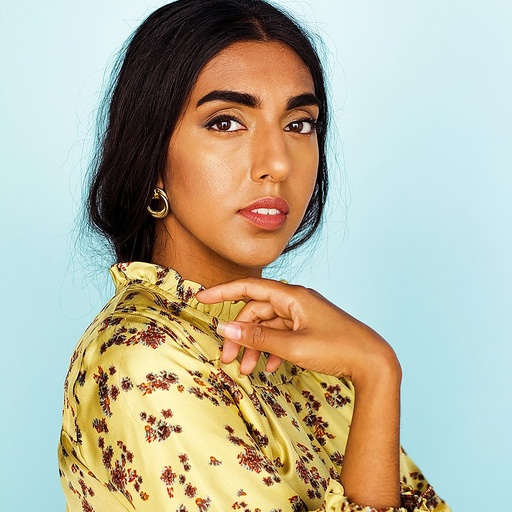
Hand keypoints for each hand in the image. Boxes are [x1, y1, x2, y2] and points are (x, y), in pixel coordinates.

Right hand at [196, 277, 399, 382]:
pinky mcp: (309, 328)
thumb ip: (257, 338)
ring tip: (247, 369)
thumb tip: (225, 329)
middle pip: (256, 312)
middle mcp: (295, 301)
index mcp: (292, 296)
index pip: (249, 287)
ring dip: (255, 346)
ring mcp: (302, 315)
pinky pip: (282, 334)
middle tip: (228, 360)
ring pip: (268, 326)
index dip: (223, 292)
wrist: (373, 362)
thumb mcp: (293, 346)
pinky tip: (270, 367)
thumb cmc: (337, 348)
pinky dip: (272, 349)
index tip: (201, 299)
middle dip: (239, 335)